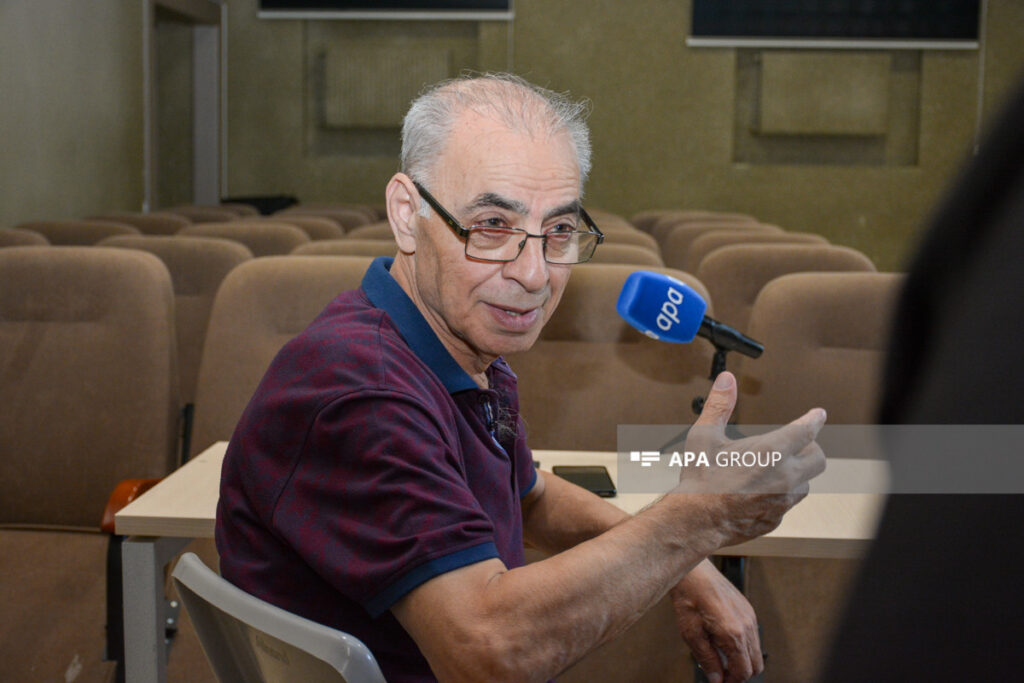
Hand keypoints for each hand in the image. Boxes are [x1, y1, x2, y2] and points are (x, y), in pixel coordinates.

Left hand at [670, 560, 761, 682]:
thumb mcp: (691, 634)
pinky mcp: (749, 610)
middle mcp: (747, 626)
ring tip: (720, 656)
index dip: (731, 681)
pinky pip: (753, 637)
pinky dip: (743, 646)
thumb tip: (716, 679)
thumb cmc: (689, 598)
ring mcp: (750, 617)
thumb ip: (707, 659)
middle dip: (740, 674)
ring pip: (756, 652)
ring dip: (742, 660)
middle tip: (721, 673)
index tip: (720, 682)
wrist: (693, 572)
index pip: (743, 671)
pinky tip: (725, 641)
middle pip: (756, 665)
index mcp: (733, 634)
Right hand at [678, 372, 826, 546]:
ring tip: (774, 468)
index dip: (814, 419)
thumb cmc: (700, 479)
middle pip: (817, 457)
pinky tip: (761, 490)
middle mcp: (784, 477)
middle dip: (809, 447)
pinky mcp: (776, 518)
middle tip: (794, 443)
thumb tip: (727, 381)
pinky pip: (788, 503)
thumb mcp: (705, 435)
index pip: (806, 430)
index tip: (818, 414)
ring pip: (805, 482)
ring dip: (796, 472)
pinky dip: (781, 493)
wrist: (695, 520)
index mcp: (770, 452)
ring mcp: (782, 500)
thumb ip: (720, 405)